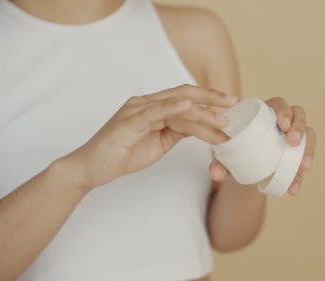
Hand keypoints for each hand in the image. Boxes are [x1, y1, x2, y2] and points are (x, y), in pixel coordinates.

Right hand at [60, 84, 236, 189]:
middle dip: (211, 98)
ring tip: (221, 120)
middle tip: (233, 103)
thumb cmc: (122, 154)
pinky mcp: (128, 123)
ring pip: (175, 105)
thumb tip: (199, 127)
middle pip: (184, 94)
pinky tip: (189, 106)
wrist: (91, 168)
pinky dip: (171, 107)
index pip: (185, 98)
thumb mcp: (158, 142)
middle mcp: (145, 103)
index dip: (208, 99)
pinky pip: (153, 112)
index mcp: (152, 107)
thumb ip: (176, 130)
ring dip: (201, 112)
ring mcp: (136, 110)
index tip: (230, 105)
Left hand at [209, 97, 315, 195]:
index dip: (284, 111)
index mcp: (265, 113)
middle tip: (292, 142)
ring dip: (308, 150)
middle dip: (299, 127)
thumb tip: (215, 173)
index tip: (282, 125)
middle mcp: (283, 121)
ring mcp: (293, 136)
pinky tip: (294, 188)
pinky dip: (299, 175)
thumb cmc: (233, 152)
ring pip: (308, 136)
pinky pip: (304, 160)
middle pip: (299, 116)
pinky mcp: (297, 154)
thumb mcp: (225, 156)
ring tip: (303, 166)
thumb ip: (219, 162)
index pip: (279, 104)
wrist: (241, 170)